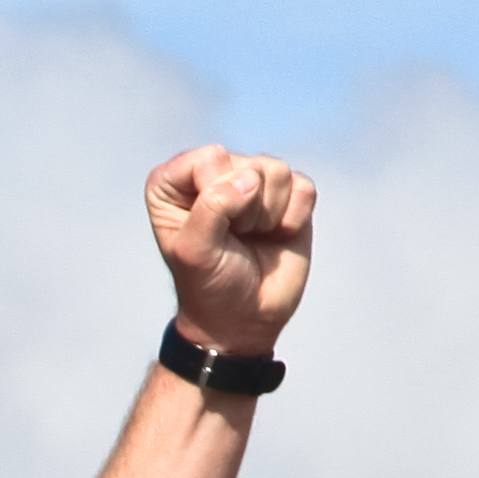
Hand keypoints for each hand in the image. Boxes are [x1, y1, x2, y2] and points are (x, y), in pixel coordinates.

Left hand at [146, 147, 314, 353]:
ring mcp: (254, 180)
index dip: (216, 196)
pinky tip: (276, 235)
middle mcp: (214, 172)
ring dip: (267, 215)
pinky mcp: (289, 194)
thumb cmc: (209, 284)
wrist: (245, 318)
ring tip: (251, 237)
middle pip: (246, 164)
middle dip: (244, 209)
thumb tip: (250, 179)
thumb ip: (212, 207)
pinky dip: (293, 218)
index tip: (209, 231)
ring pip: (277, 171)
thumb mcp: (194, 251)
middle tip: (233, 238)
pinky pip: (303, 187)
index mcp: (175, 181)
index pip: (208, 159)